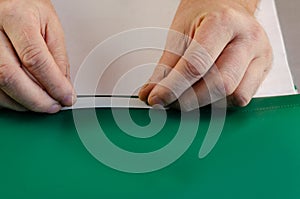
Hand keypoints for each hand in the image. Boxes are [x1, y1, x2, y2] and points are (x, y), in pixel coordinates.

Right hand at [0, 0, 75, 112]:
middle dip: (37, 99)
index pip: (35, 59)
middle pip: (11, 76)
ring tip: (43, 103)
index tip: (67, 97)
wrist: (9, 2)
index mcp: (16, 18)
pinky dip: (11, 99)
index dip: (53, 84)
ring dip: (24, 102)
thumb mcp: (51, 26)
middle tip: (55, 106)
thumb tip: (64, 86)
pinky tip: (25, 98)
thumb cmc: (28, 8)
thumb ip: (58, 57)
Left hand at [139, 0, 272, 110]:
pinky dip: (222, 101)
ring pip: (234, 96)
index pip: (196, 65)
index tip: (156, 99)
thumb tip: (152, 94)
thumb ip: (166, 67)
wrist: (226, 6)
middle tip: (170, 101)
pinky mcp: (264, 68)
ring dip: (206, 102)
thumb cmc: (203, 16)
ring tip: (189, 94)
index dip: (173, 87)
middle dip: (189, 100)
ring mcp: (260, 54)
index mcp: (223, 22)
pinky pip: (243, 98)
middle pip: (219, 84)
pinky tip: (209, 91)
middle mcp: (248, 38)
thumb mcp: (179, 34)